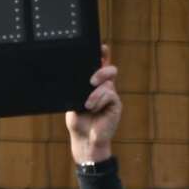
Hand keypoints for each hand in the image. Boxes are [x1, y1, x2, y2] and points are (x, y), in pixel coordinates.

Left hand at [66, 45, 119, 164]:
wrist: (85, 140)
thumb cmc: (78, 122)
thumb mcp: (73, 101)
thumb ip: (77, 88)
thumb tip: (79, 75)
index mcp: (93, 85)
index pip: (100, 65)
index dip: (102, 54)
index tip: (101, 47)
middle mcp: (104, 88)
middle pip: (109, 69)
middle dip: (101, 70)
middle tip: (91, 81)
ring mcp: (111, 96)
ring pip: (108, 83)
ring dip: (95, 94)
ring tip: (88, 105)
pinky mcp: (116, 105)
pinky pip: (110, 94)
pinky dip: (99, 100)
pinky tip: (93, 108)